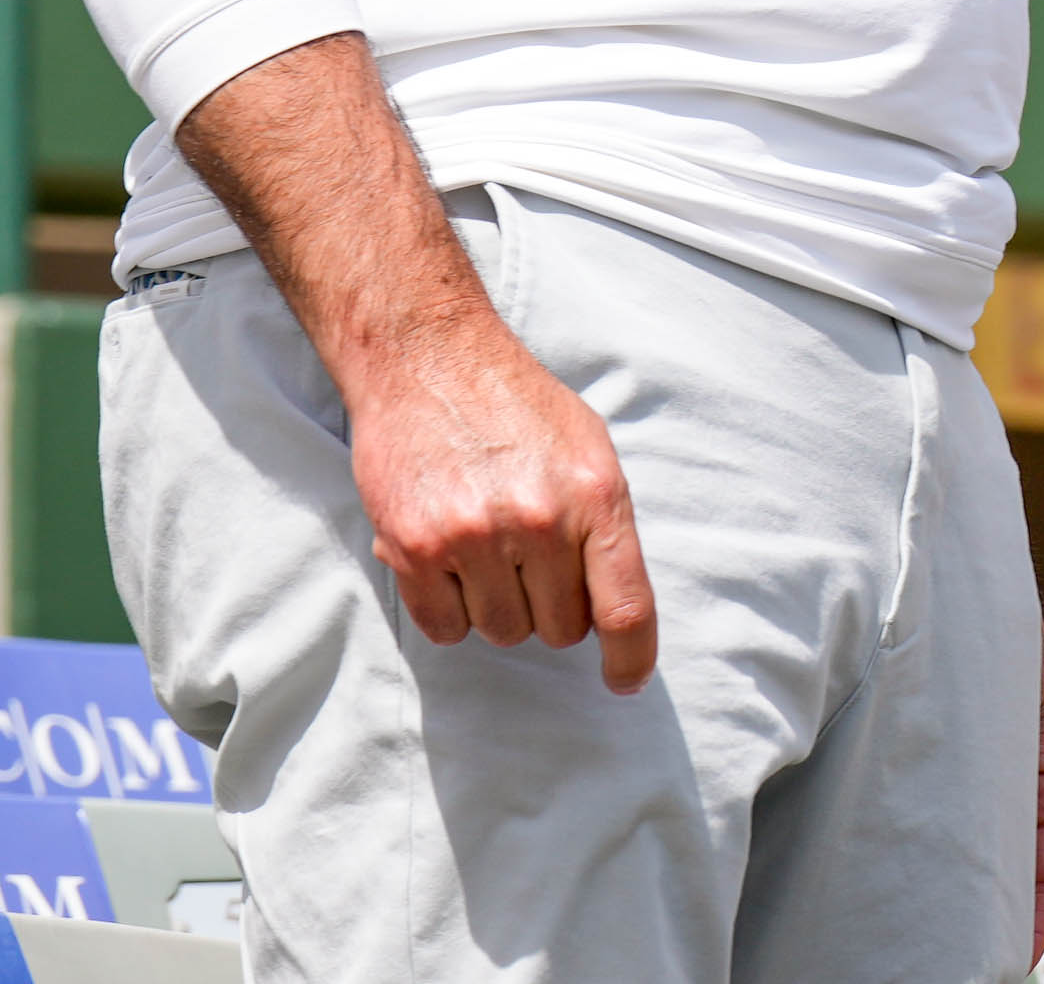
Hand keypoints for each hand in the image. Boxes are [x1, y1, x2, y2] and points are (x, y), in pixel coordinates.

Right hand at [350, 311, 658, 694]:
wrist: (429, 361)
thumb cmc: (518, 406)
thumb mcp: (590, 449)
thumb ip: (604, 524)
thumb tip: (614, 605)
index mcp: (596, 496)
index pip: (625, 607)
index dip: (631, 658)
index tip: (625, 682)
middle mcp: (538, 521)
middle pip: (560, 629)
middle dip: (553, 608)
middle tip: (534, 561)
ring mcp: (471, 538)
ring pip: (502, 632)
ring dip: (499, 605)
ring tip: (489, 546)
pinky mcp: (412, 549)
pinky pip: (444, 628)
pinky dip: (450, 610)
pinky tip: (450, 561)